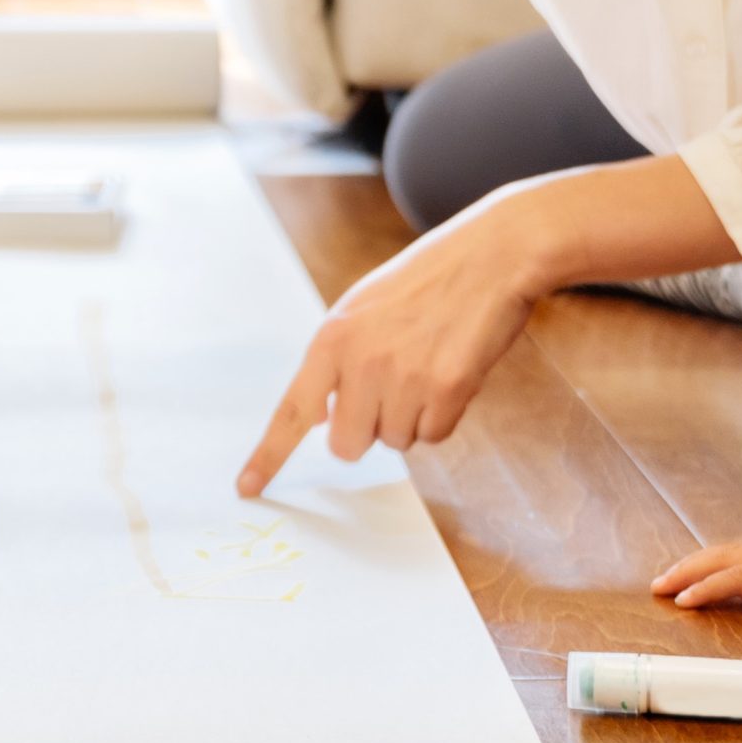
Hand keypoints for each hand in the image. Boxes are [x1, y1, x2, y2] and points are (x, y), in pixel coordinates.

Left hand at [237, 202, 544, 493]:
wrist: (494, 253)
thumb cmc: (430, 278)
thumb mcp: (365, 306)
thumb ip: (338, 358)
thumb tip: (321, 417)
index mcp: (333, 338)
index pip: (292, 409)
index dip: (268, 455)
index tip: (246, 489)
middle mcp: (362, 361)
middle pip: (348, 446)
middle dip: (369, 430)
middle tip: (394, 390)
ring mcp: (405, 377)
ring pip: (396, 441)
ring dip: (413, 416)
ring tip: (430, 365)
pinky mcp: (448, 388)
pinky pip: (435, 435)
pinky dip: (445, 414)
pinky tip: (454, 371)